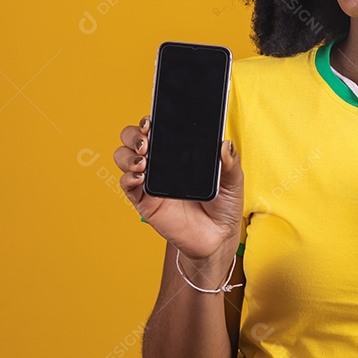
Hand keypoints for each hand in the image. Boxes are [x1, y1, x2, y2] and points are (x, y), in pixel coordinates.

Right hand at [115, 114, 244, 261]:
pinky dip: (128, 178)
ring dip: (128, 155)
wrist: (218, 237)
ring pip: (124, 158)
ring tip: (143, 160)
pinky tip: (140, 177)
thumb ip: (230, 162)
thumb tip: (225, 144)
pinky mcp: (145, 201)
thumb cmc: (224, 205)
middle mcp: (161, 163)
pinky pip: (127, 186)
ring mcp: (151, 181)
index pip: (158, 128)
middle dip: (133, 134)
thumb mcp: (233, 181)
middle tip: (146, 141)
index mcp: (179, 152)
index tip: (152, 120)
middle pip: (132, 139)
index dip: (150, 120)